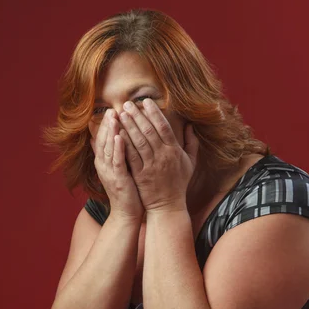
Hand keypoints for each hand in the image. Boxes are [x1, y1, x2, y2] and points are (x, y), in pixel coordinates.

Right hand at [90, 108, 144, 220]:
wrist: (126, 213)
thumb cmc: (126, 191)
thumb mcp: (116, 170)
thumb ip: (111, 154)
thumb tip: (102, 141)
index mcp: (104, 162)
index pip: (103, 139)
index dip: (106, 125)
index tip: (111, 110)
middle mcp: (104, 166)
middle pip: (103, 141)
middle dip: (107, 124)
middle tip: (112, 109)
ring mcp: (110, 172)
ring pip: (109, 148)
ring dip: (111, 132)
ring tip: (114, 116)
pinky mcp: (119, 179)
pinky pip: (118, 161)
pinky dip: (118, 148)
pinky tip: (121, 136)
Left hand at [117, 98, 199, 212]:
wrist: (168, 206)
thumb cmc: (178, 183)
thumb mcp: (190, 163)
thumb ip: (191, 143)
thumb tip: (190, 125)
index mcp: (174, 151)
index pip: (164, 127)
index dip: (154, 113)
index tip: (145, 102)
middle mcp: (163, 156)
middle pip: (149, 131)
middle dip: (138, 116)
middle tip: (127, 104)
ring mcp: (151, 166)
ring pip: (139, 141)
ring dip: (129, 126)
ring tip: (121, 114)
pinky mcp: (140, 175)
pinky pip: (131, 156)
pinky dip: (124, 144)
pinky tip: (117, 133)